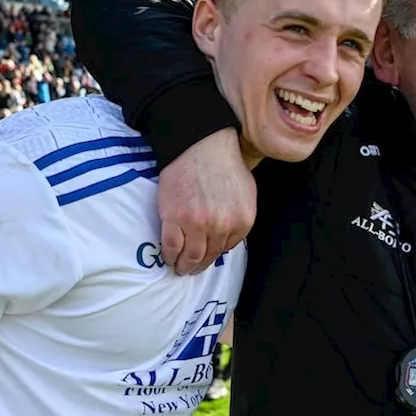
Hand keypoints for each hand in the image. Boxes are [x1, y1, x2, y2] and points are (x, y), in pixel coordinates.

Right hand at [157, 128, 256, 275]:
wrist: (201, 146)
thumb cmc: (224, 165)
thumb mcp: (246, 193)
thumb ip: (240, 218)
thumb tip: (228, 237)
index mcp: (243, 221)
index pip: (227, 248)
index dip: (214, 253)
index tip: (205, 256)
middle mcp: (223, 226)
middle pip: (209, 256)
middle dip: (199, 266)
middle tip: (191, 270)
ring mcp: (198, 224)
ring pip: (191, 256)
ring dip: (185, 265)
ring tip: (180, 267)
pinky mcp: (176, 219)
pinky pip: (172, 247)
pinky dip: (170, 256)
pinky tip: (169, 257)